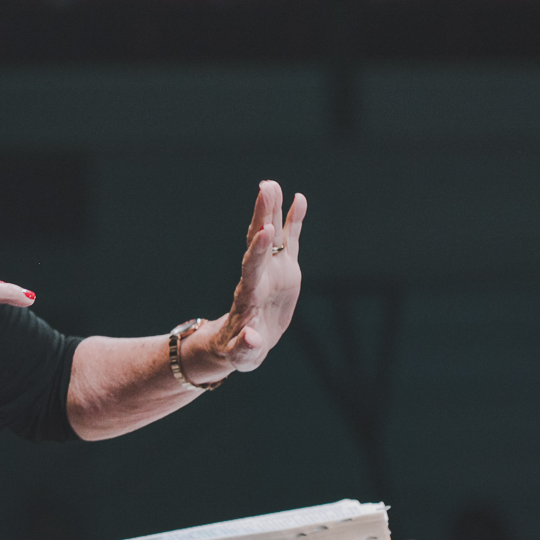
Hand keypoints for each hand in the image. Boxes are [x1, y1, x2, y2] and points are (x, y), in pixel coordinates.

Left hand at [204, 181, 306, 373]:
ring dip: (272, 210)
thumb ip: (246, 347)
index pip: (252, 268)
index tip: (263, 231)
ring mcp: (271, 269)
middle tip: (266, 188)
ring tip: (273, 184)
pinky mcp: (284, 269)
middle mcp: (258, 276)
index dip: (258, 250)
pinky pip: (289, 240)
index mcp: (249, 295)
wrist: (244, 342)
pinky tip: (299, 198)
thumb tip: (251, 340)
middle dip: (262, 216)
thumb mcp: (242, 355)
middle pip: (258, 242)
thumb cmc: (240, 351)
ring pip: (272, 235)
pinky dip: (294, 220)